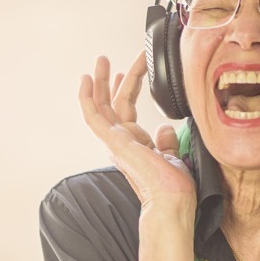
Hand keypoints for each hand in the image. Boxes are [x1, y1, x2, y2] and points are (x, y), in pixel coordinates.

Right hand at [78, 52, 196, 211]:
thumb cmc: (174, 187)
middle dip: (110, 79)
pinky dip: (87, 98)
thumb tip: (165, 127)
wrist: (171, 201)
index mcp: (135, 145)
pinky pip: (94, 116)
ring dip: (99, 82)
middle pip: (112, 104)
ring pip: (101, 106)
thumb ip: (166, 142)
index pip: (127, 110)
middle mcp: (122, 143)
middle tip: (106, 59)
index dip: (128, 87)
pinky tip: (85, 80)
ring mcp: (116, 142)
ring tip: (99, 61)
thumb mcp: (174, 156)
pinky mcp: (113, 142)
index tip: (128, 70)